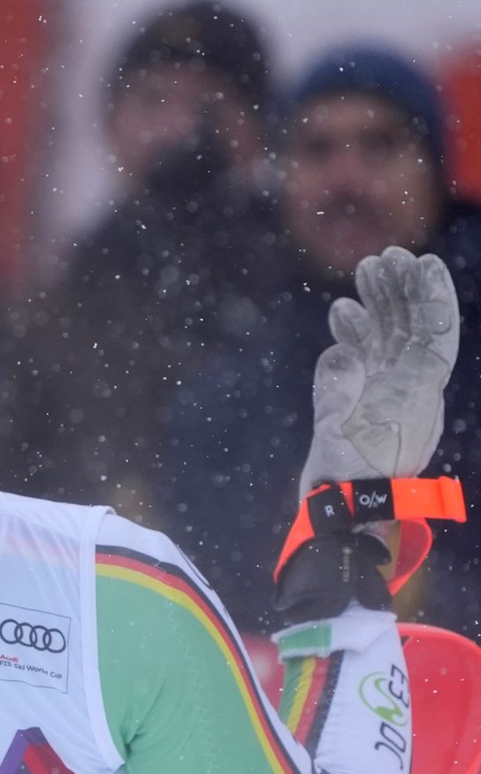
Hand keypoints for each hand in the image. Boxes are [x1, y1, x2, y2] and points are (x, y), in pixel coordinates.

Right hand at [299, 247, 458, 495]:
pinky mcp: (357, 401)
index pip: (434, 336)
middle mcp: (406, 388)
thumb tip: (338, 353)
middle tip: (385, 256)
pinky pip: (361, 358)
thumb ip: (340, 394)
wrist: (342, 517)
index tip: (423, 263)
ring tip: (364, 270)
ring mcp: (382, 393)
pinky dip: (353, 333)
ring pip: (387, 338)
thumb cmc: (350, 483)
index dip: (431, 298)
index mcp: (418, 395)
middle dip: (401, 290)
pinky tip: (342, 313)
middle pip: (411, 328)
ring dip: (378, 303)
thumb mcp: (346, 438)